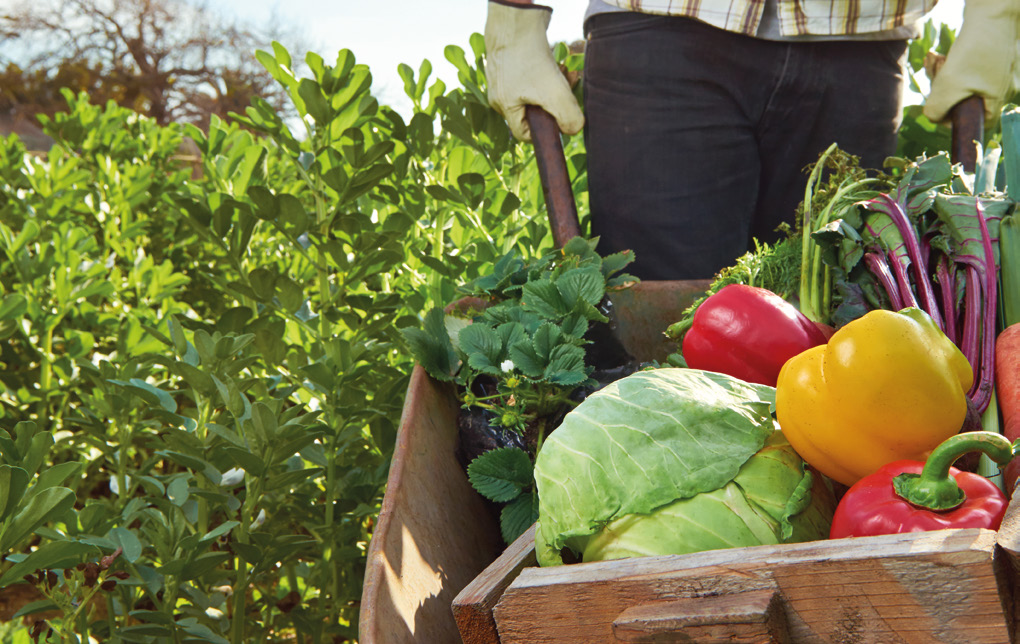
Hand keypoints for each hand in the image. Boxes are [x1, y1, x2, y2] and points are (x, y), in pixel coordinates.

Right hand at [484, 0, 583, 140]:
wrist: (517, 17)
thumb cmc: (530, 57)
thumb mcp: (554, 94)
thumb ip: (568, 117)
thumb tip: (574, 129)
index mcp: (504, 106)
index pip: (523, 133)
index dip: (544, 131)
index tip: (561, 117)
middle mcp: (501, 93)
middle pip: (534, 110)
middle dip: (556, 102)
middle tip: (569, 88)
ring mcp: (506, 75)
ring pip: (537, 90)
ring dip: (556, 85)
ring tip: (567, 72)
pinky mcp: (514, 59)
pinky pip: (534, 74)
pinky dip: (549, 71)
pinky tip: (560, 62)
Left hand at [924, 0, 1019, 123]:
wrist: (994, 8)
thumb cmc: (974, 49)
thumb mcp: (948, 86)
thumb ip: (937, 110)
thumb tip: (933, 117)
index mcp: (999, 98)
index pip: (978, 122)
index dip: (954, 119)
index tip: (938, 105)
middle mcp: (1004, 85)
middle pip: (965, 100)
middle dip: (942, 88)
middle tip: (934, 71)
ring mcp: (1000, 70)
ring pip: (962, 82)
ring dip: (941, 73)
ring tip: (934, 58)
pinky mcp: (992, 55)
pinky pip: (966, 67)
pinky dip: (950, 63)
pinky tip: (936, 55)